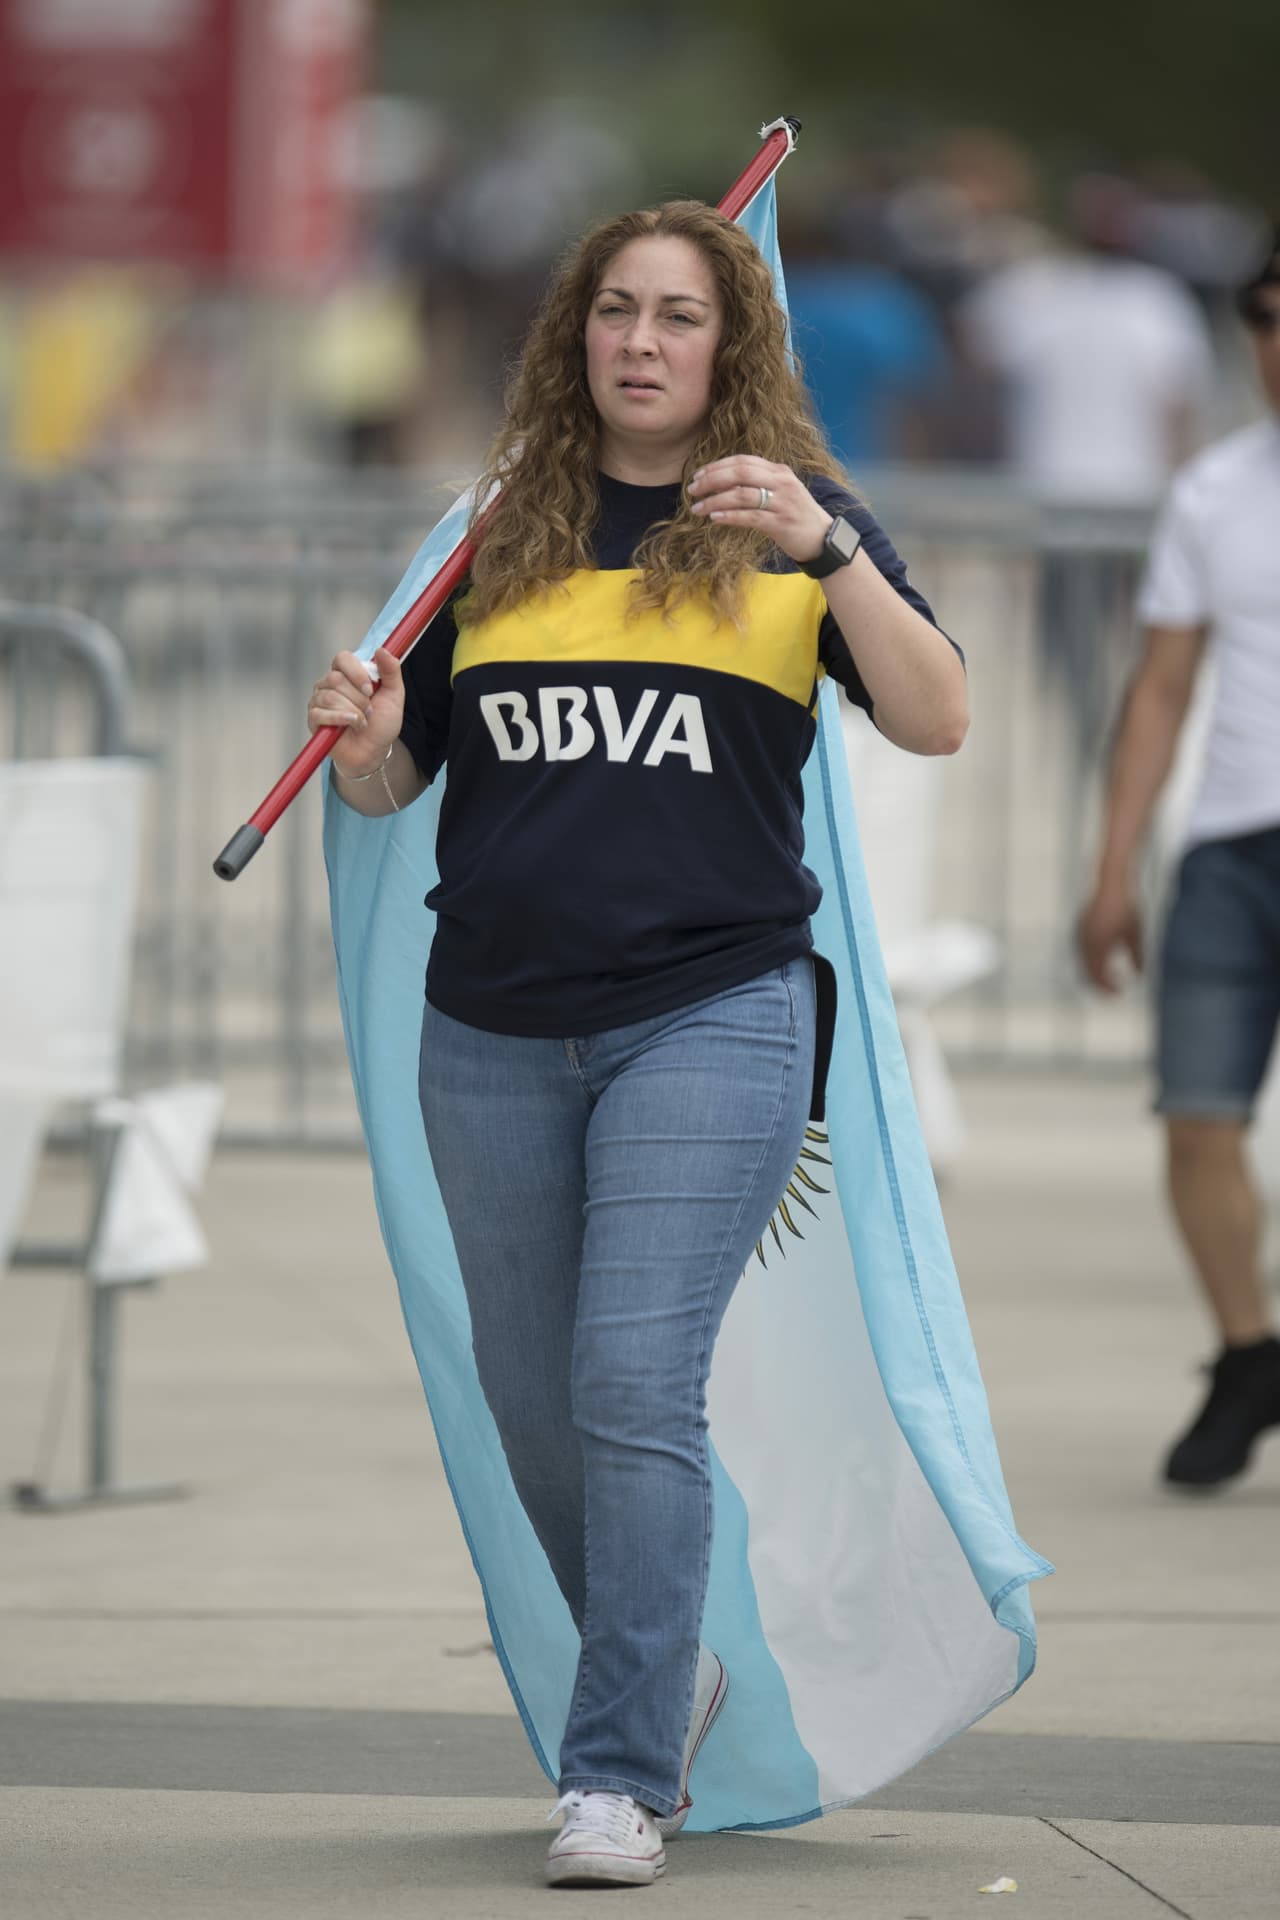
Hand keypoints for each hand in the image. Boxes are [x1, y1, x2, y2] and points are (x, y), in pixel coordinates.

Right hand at [307, 647, 404, 777]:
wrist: (374, 751)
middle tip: (369, 711)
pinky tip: (351, 725)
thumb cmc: (382, 723)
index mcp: (347, 674)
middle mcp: (329, 684)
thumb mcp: (394, 695)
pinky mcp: (313, 719)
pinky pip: (320, 713)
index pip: (342, 658)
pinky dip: (341, 719)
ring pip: (330, 696)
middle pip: (335, 679)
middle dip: (358, 698)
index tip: (371, 689)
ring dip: (353, 711)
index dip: (356, 672)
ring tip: (362, 721)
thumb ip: (391, 671)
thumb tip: (382, 650)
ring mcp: (319, 700)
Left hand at [687, 456, 833, 564]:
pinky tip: (714, 518)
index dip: (717, 466)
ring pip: (741, 494)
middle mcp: (781, 482)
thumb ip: (758, 482)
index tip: (698, 475)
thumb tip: (723, 482)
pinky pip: (749, 516)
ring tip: (698, 508)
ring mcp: (781, 502)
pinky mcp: (780, 523)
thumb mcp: (781, 491)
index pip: (743, 461)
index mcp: (779, 471)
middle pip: (740, 473)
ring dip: (715, 500)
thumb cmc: (795, 515)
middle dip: (712, 480)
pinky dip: (729, 516)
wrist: (822, 538)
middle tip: (692, 489)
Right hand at [1077, 884, 1143, 993]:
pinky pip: (1082, 952)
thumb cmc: (1125, 906)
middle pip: (1087, 973)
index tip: (1118, 994)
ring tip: (1107, 980)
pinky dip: (1090, 962)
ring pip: (1083, 963)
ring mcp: (1080, 935)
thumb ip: (1138, 955)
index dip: (1108, 988)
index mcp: (1099, 945)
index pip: (1099, 976)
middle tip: (1111, 994)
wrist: (1112, 882)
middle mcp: (1085, 942)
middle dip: (1099, 985)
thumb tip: (1140, 974)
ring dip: (1093, 974)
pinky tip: (1102, 962)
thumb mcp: (1136, 933)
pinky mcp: (1080, 929)